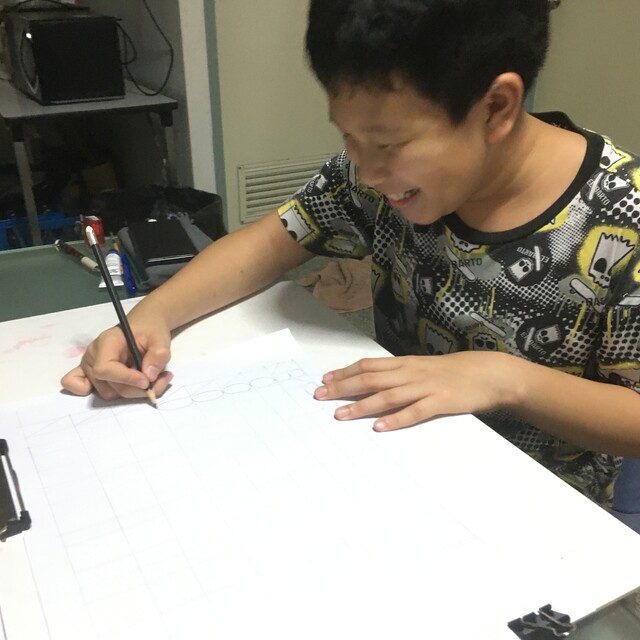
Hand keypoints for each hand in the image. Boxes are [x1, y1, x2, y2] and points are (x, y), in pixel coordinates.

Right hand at [61, 315, 173, 400]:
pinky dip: (100, 392)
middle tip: (161, 379)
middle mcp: (93, 355)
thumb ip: (158, 355)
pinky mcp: (90, 374)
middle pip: (109, 386)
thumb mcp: (160, 338)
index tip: (147, 381)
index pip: (105, 368)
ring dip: (132, 392)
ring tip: (153, 378)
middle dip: (137, 389)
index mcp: (106, 342)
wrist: (144, 326)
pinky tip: (121, 386)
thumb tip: (149, 377)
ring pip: (108, 393)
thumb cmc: (149, 330)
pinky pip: (79, 387)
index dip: (126, 379)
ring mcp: (89, 366)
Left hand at [314, 351, 516, 430]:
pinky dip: (396, 420)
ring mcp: (425, 387)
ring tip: (340, 415)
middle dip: (343, 387)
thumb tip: (372, 382)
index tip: (325, 380)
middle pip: (371, 379)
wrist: (488, 373)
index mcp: (405, 364)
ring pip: (387, 395)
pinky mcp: (440, 402)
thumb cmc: (453, 372)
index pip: (368, 366)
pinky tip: (380, 427)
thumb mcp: (422, 368)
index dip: (345, 372)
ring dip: (361, 406)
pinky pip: (415, 412)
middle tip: (320, 395)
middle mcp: (411, 373)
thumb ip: (399, 375)